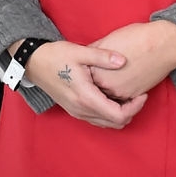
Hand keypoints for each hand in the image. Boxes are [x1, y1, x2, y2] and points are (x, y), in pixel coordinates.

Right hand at [25, 39, 139, 128]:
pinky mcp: (74, 110)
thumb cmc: (55, 56)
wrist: (33, 62)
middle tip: (137, 94)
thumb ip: (103, 57)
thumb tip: (123, 61)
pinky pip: (97, 119)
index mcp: (86, 97)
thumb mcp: (80, 52)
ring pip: (106, 124)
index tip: (142, 93)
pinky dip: (109, 113)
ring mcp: (77, 112)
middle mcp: (81, 110)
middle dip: (131, 112)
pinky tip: (112, 97)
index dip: (135, 107)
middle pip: (115, 124)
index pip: (119, 115)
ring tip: (127, 95)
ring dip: (120, 114)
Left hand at [87, 20, 175, 103]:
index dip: (87, 70)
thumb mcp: (107, 40)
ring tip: (115, 73)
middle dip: (98, 79)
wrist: (163, 44)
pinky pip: (122, 97)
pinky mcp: (134, 96)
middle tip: (102, 71)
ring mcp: (120, 92)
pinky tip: (125, 78)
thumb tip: (85, 59)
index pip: (84, 76)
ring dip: (110, 86)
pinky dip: (122, 90)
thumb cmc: (136, 37)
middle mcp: (106, 85)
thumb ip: (93, 53)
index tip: (90, 65)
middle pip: (96, 87)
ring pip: (109, 94)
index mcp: (96, 71)